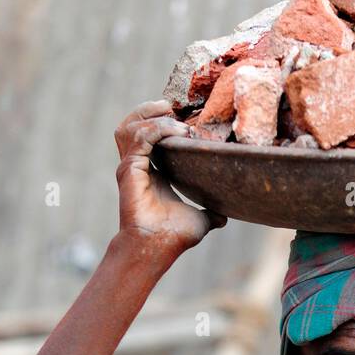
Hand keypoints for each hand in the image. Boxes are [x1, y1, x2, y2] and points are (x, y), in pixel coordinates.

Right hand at [114, 101, 226, 255]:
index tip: (187, 117)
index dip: (165, 121)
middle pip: (134, 122)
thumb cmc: (174, 236)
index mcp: (152, 171)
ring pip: (131, 125)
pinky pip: (141, 137)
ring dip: (153, 115)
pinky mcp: (129, 168)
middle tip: (175, 106)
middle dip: (152, 109)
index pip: (150, 134)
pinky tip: (178, 130)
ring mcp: (130, 166)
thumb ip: (211, 212)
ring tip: (175, 115)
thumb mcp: (200, 218)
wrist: (158, 247)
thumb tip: (225, 215)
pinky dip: (159, 128)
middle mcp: (137, 165)